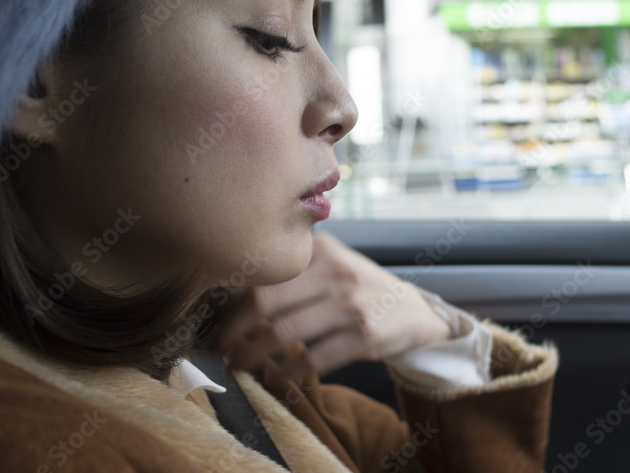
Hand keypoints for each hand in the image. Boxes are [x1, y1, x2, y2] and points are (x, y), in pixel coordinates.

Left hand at [211, 231, 451, 376]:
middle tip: (220, 347)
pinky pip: (313, 360)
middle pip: (267, 302)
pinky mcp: (364, 337)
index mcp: (323, 250)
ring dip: (253, 355)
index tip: (215, 320)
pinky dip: (286, 373)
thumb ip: (296, 269)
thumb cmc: (361, 289)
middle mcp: (337, 273)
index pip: (265, 273)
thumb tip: (234, 291)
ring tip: (237, 364)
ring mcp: (352, 306)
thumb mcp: (335, 263)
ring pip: (285, 334)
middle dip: (235, 330)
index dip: (233, 300)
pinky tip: (273, 378)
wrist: (414, 312)